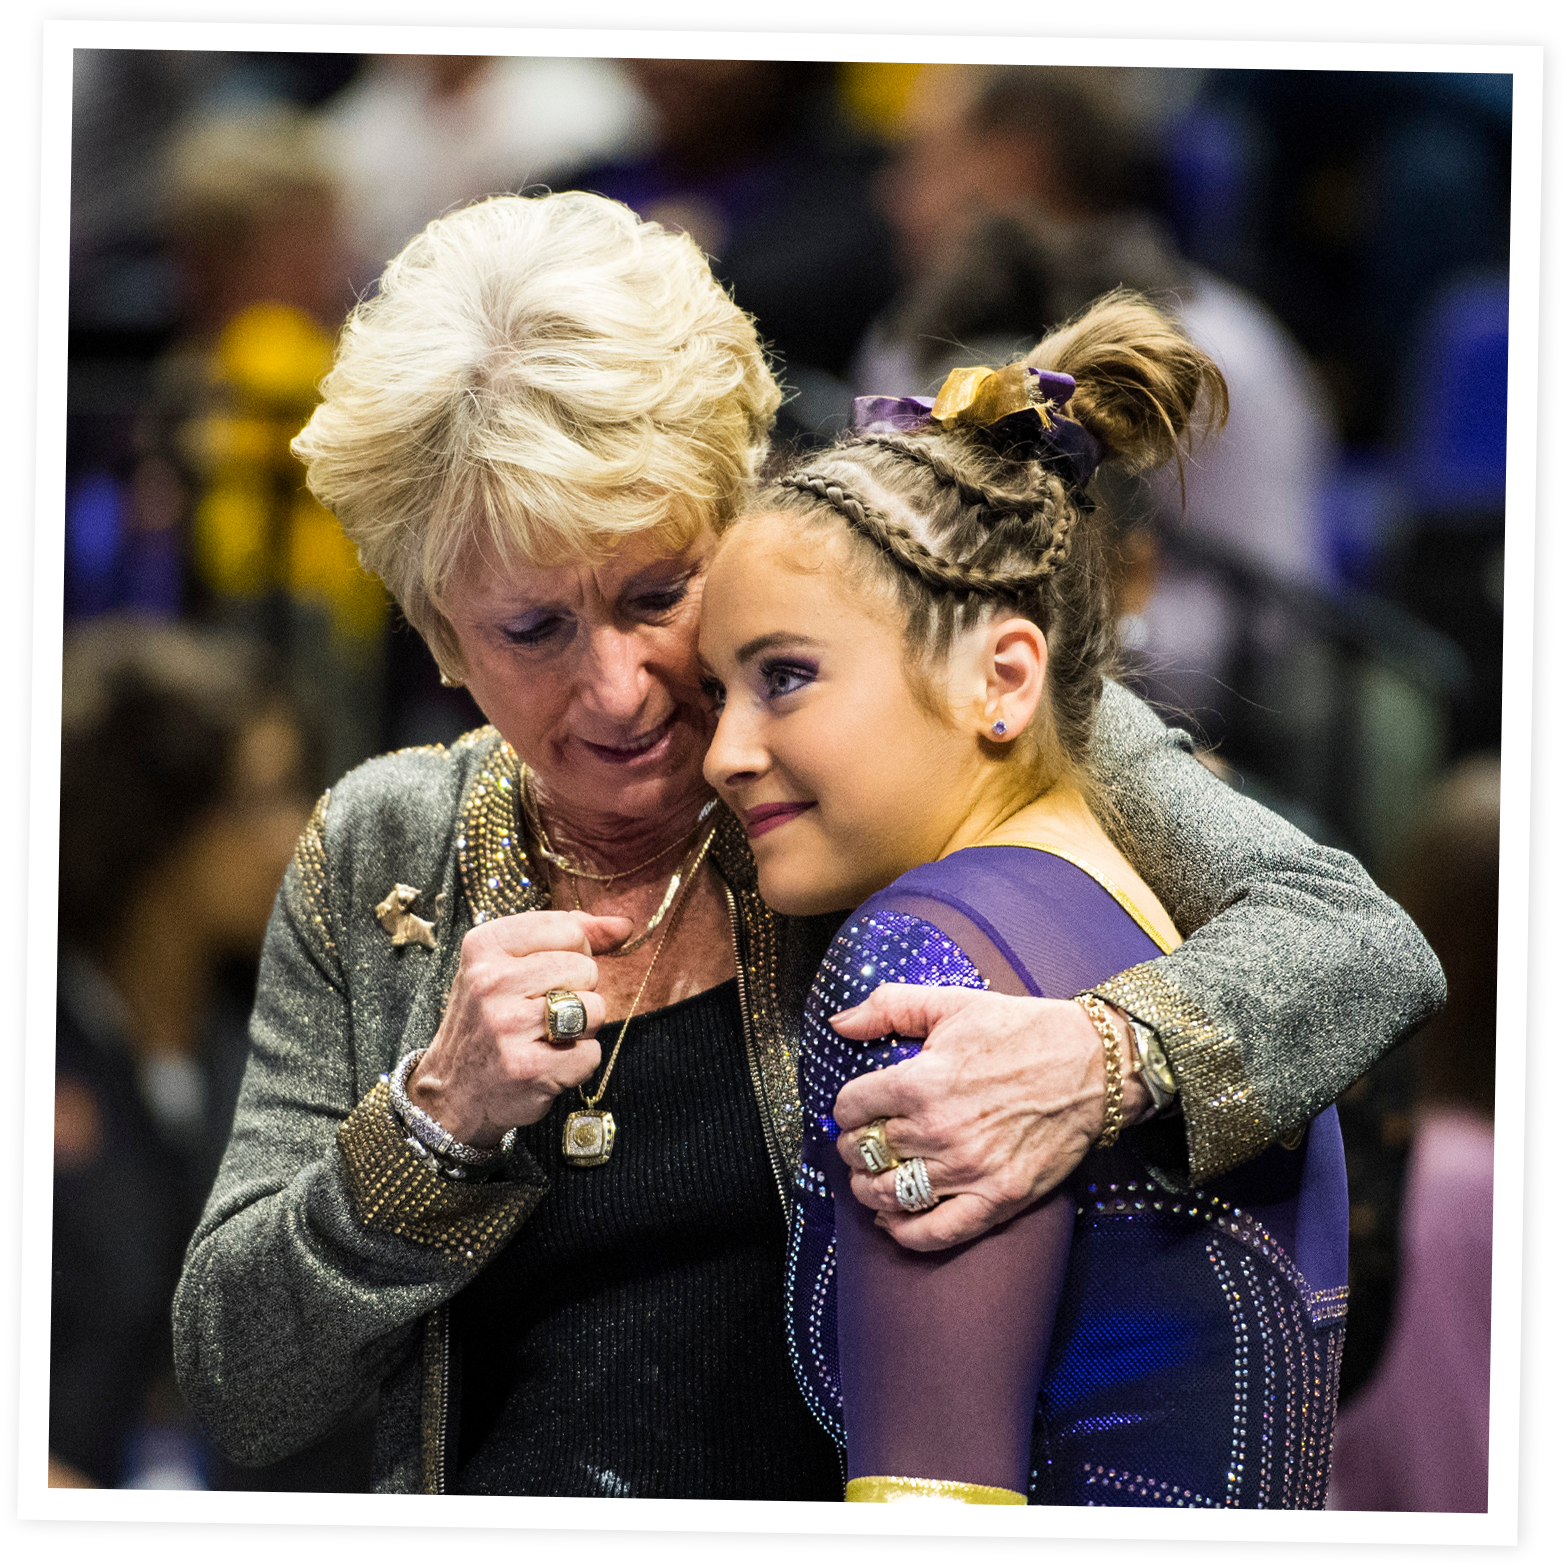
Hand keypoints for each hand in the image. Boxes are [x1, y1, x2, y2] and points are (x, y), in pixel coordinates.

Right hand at [407, 910, 631, 1147]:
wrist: (452, 1093)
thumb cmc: (490, 1022)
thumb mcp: (510, 965)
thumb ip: (571, 937)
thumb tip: (624, 924)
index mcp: (485, 945)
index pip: (570, 929)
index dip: (573, 955)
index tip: (545, 978)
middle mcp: (491, 981)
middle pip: (586, 968)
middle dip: (577, 993)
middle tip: (541, 1015)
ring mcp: (507, 1025)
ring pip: (594, 1008)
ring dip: (582, 1029)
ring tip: (546, 1039)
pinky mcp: (526, 1068)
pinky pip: (591, 1053)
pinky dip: (578, 1064)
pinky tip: (547, 1066)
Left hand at [828, 985, 1148, 1250]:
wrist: (1093, 1066)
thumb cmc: (1022, 1031)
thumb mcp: (953, 1003)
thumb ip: (889, 1006)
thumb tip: (840, 1023)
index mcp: (922, 1081)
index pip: (850, 1107)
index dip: (847, 1106)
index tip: (858, 1107)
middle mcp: (939, 1130)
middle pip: (864, 1152)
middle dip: (855, 1145)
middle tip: (864, 1140)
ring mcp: (969, 1170)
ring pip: (888, 1195)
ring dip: (869, 1188)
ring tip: (873, 1177)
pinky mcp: (998, 1199)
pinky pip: (935, 1233)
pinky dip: (905, 1233)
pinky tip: (894, 1219)